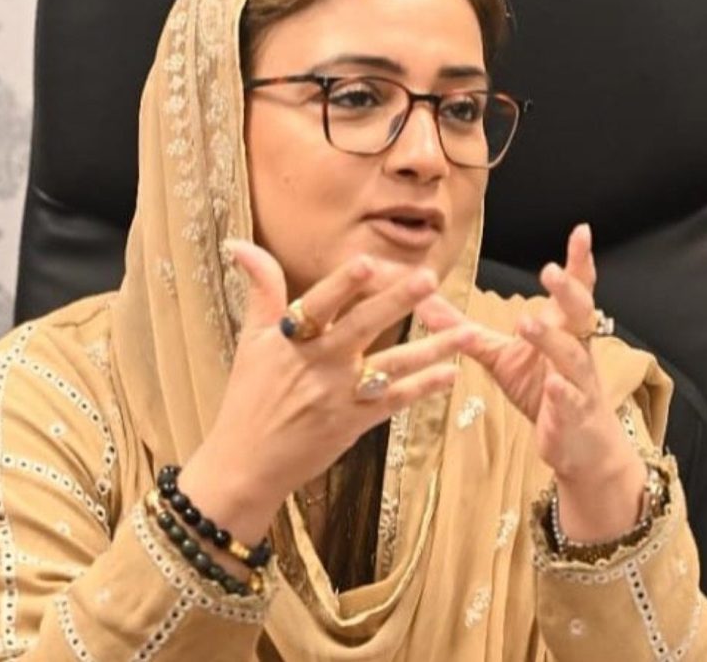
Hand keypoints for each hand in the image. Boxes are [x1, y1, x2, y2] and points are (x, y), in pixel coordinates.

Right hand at [178, 240, 473, 543]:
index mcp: (291, 341)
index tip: (367, 263)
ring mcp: (340, 395)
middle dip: (397, 301)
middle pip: (362, 327)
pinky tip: (451, 373)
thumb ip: (261, 290)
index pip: (318, 305)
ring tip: (465, 331)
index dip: (342, 285)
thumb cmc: (248, 396)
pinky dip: (423, 387)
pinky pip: (395, 401)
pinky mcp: (354, 422)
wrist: (246, 463)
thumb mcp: (251, 340)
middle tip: (428, 279)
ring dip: (431, 348)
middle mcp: (319, 365)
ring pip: (391, 365)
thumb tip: (241, 244)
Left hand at [417, 225, 640, 485]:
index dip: (578, 261)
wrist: (577, 445)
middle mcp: (575, 349)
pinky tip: (552, 384)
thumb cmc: (542, 390)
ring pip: (571, 355)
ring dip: (550, 339)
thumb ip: (465, 330)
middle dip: (568, 290)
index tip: (581, 230)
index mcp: (562, 330)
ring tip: (526, 321)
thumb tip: (423, 303)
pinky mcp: (574, 414)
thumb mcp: (500, 356)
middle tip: (548, 270)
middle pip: (580, 313)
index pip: (574, 290)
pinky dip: (561, 393)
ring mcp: (578, 382)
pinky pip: (570, 401)